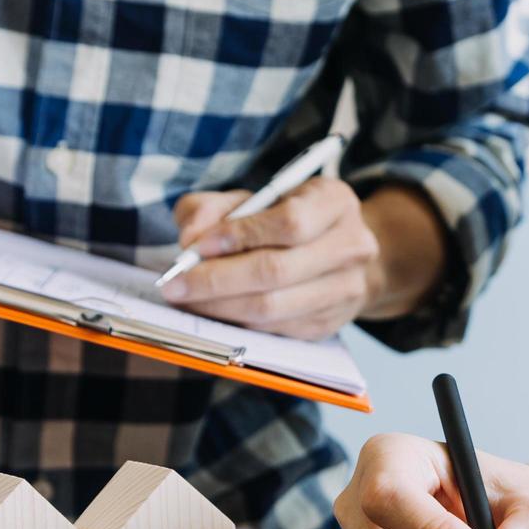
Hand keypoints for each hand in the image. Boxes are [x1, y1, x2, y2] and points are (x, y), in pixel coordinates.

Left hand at [163, 179, 446, 339]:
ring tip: (187, 300)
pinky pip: (276, 330)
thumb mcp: (251, 198)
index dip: (239, 235)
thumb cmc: (285, 218)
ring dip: (221, 307)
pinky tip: (214, 312)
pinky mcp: (332, 323)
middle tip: (176, 285)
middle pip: (278, 270)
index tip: (195, 246)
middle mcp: (352, 246)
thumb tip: (190, 240)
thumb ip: (212, 208)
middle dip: (217, 280)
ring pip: (274, 308)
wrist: (339, 253)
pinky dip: (238, 323)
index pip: (289, 222)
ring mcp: (347, 289)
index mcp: (335, 202)